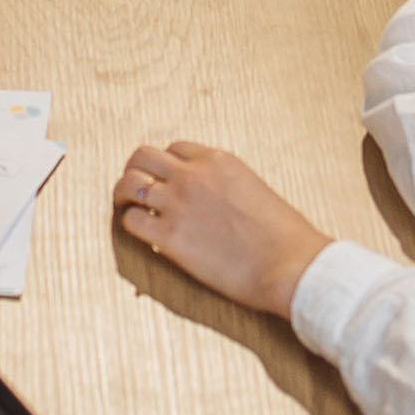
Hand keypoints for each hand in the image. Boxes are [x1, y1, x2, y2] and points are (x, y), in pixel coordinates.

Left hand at [115, 140, 334, 316]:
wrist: (291, 266)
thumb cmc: (286, 237)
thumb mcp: (256, 191)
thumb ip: (228, 187)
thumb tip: (216, 201)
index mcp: (218, 160)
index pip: (175, 148)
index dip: (166, 164)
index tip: (166, 180)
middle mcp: (193, 175)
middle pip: (142, 157)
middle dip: (135, 170)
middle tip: (135, 189)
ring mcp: (177, 204)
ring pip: (128, 184)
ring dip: (123, 195)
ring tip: (125, 207)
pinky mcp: (169, 237)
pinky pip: (131, 221)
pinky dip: (129, 224)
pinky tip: (141, 235)